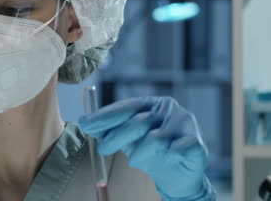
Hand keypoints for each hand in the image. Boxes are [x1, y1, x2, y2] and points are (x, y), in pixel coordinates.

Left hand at [78, 97, 209, 198]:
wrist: (177, 177)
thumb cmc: (150, 154)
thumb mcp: (127, 141)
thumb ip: (111, 130)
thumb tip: (86, 124)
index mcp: (150, 104)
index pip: (125, 107)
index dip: (104, 116)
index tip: (84, 124)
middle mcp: (168, 108)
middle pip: (137, 121)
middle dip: (115, 137)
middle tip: (102, 150)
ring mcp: (184, 123)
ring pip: (154, 138)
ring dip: (140, 153)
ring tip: (136, 161)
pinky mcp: (196, 142)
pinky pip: (177, 149)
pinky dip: (169, 156)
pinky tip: (167, 158)